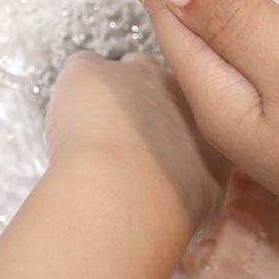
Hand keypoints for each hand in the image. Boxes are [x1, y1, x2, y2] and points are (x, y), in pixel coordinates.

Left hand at [0, 51, 230, 278]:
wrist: (125, 194)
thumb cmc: (167, 210)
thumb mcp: (206, 202)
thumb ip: (203, 185)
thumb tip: (193, 195)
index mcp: (210, 125)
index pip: (196, 112)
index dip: (175, 128)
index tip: (159, 151)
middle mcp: (179, 92)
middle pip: (165, 84)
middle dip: (148, 104)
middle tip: (128, 141)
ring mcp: (136, 75)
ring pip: (125, 70)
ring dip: (114, 93)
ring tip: (95, 131)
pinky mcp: (91, 71)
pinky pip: (82, 69)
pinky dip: (74, 92)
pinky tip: (68, 125)